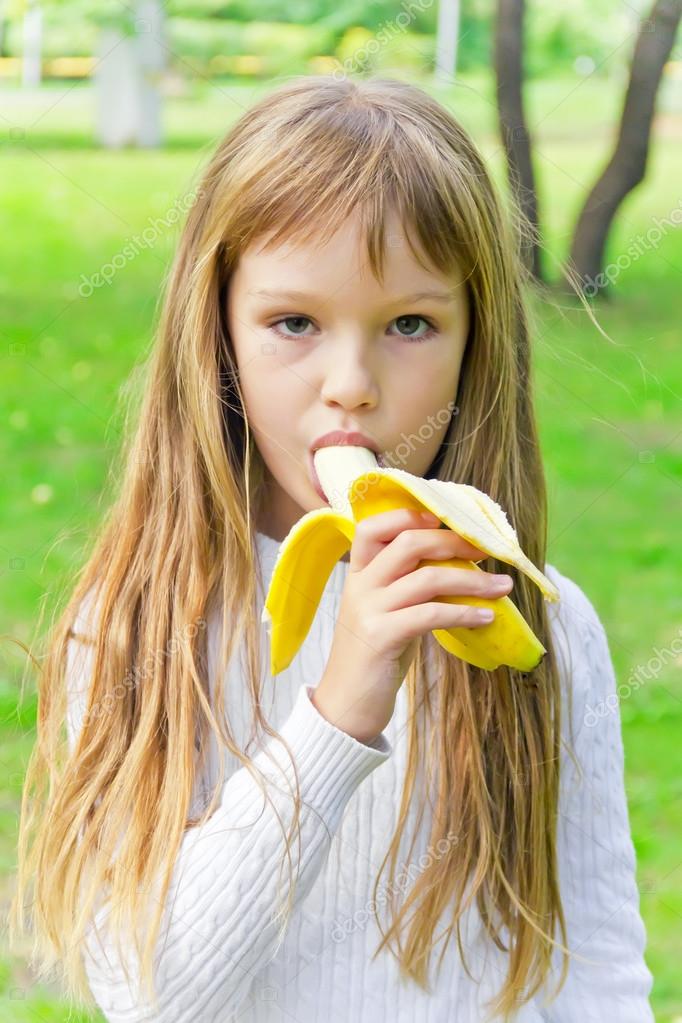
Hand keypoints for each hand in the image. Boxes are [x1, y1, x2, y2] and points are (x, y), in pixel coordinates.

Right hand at [311, 507, 513, 743]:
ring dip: (473, 581)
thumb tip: (461, 564)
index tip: (447, 521)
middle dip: (455, 543)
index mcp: (359, 573)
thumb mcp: (387, 611)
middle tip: (488, 551)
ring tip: (503, 588)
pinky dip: (465, 613)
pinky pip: (431, 614)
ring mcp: (368, 610)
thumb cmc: (375, 656)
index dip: (410, 516)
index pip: (373, 526)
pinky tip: (486, 618)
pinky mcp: (381, 637)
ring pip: (428, 578)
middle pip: (409, 543)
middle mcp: (360, 585)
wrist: (346, 706)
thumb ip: (408, 584)